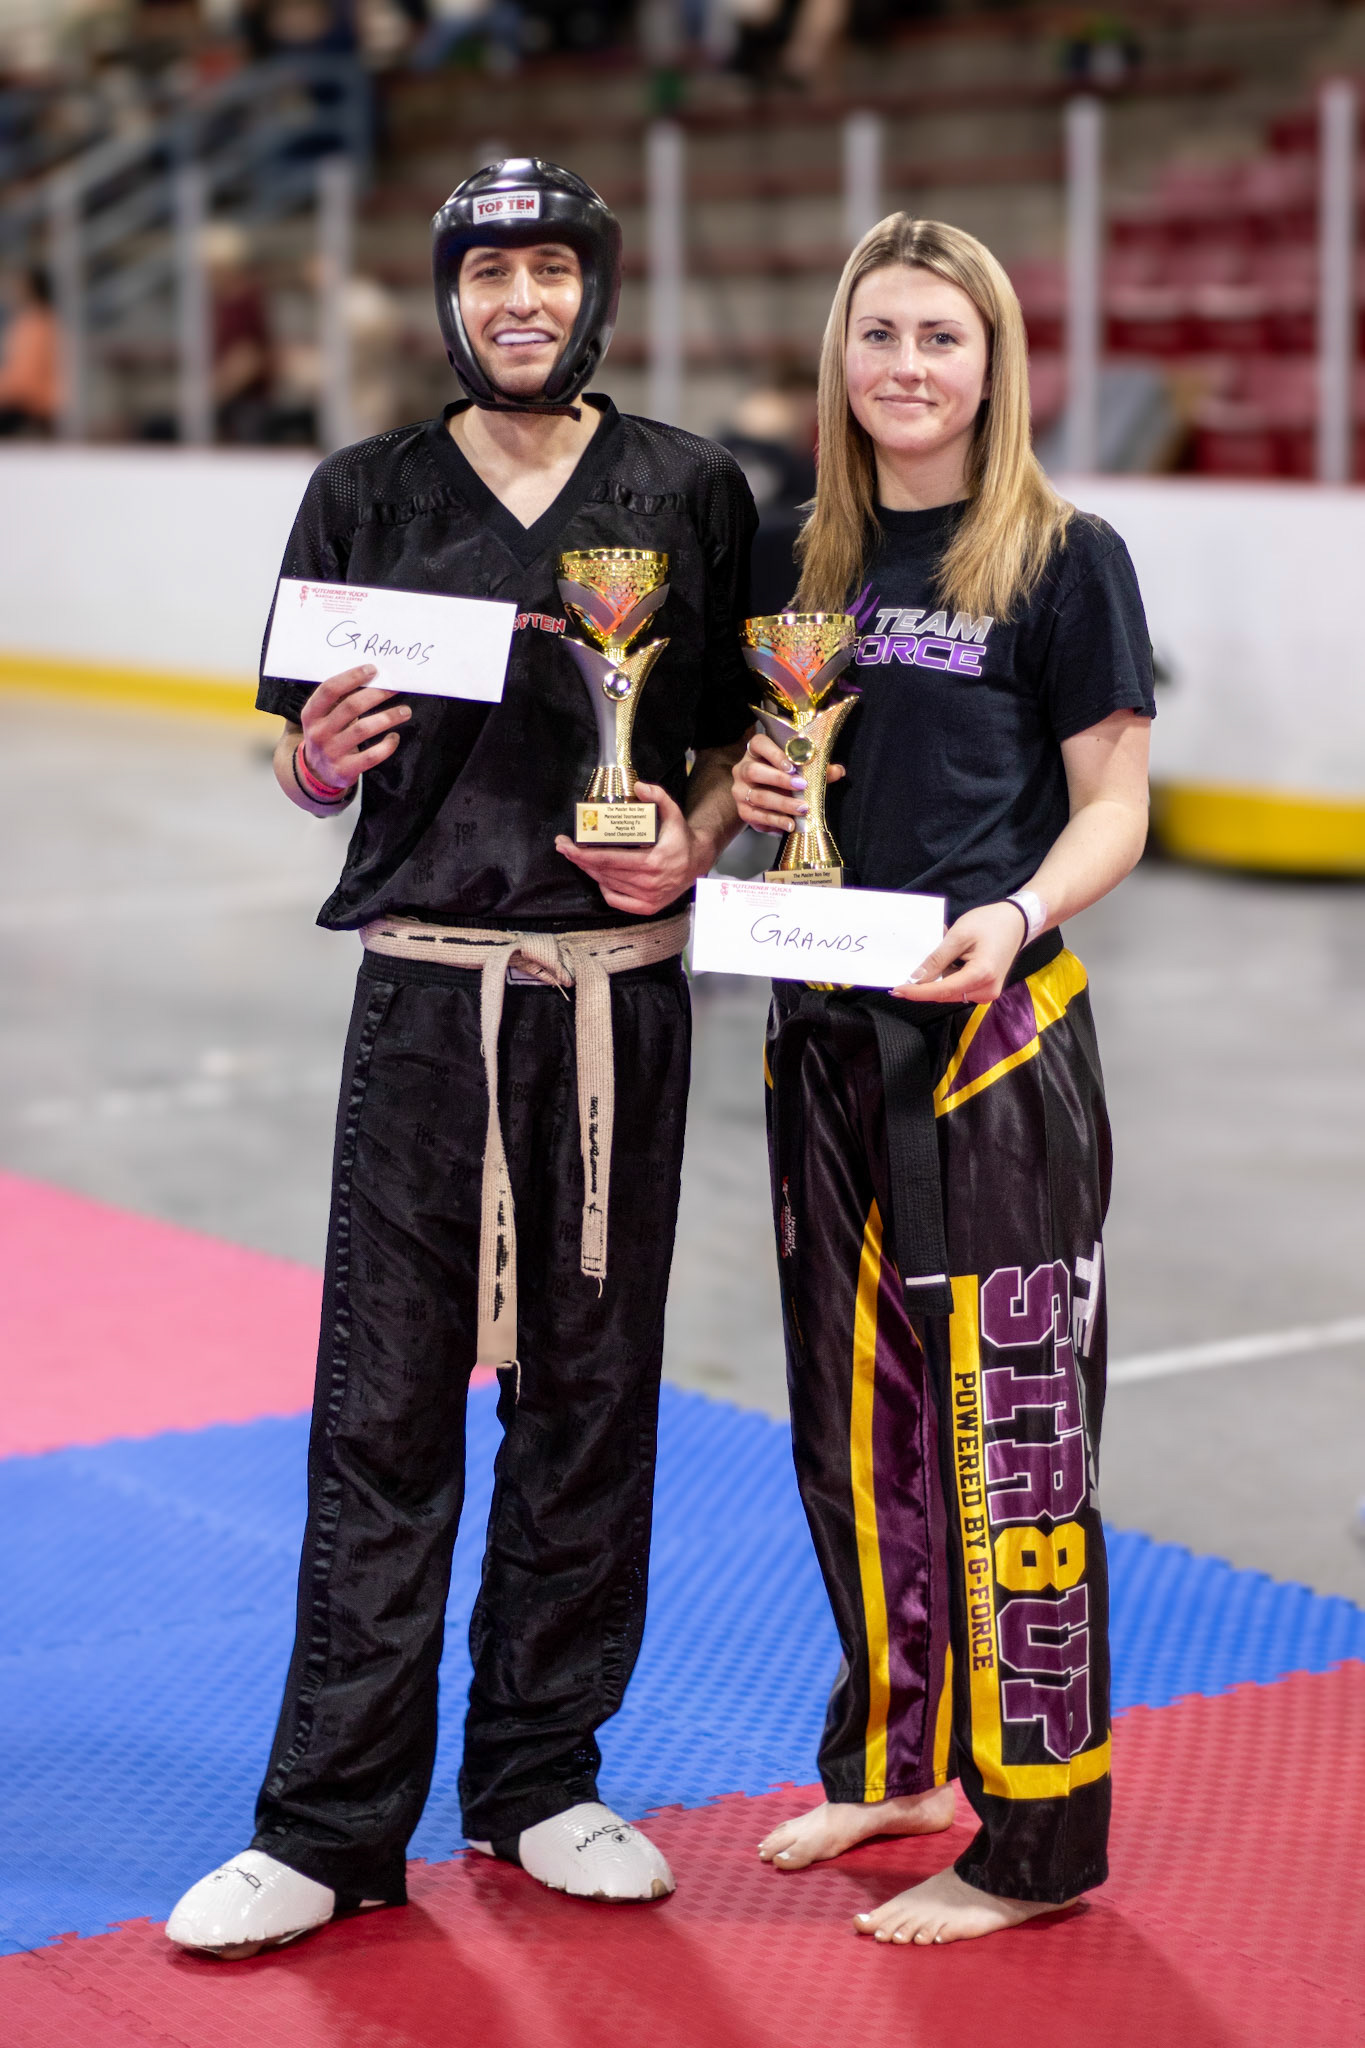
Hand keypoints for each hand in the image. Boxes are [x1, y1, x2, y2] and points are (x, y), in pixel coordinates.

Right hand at [299, 663, 411, 790]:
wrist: (318, 772)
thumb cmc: (328, 734)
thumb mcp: (322, 717)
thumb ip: (339, 699)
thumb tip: (372, 677)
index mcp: (311, 713)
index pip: (329, 689)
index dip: (352, 677)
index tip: (373, 669)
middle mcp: (319, 732)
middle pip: (351, 707)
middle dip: (377, 695)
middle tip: (395, 689)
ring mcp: (331, 752)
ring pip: (363, 730)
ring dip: (388, 718)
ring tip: (405, 711)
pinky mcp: (344, 770)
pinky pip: (371, 756)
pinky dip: (386, 746)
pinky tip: (394, 737)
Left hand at [555, 782, 713, 915]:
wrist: (698, 862)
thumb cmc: (681, 838)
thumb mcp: (674, 813)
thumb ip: (658, 797)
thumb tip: (638, 786)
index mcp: (653, 862)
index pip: (610, 859)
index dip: (584, 854)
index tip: (567, 845)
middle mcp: (649, 883)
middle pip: (604, 872)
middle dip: (580, 860)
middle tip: (563, 848)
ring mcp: (648, 898)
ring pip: (607, 885)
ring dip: (589, 872)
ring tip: (578, 858)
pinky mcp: (648, 907)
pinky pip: (616, 900)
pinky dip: (604, 888)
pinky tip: (599, 876)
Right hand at [732, 730, 844, 834]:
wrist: (764, 798)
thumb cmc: (783, 777)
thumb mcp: (799, 770)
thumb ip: (817, 769)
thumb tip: (838, 771)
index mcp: (757, 751)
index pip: (759, 744)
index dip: (774, 753)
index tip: (792, 765)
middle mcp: (743, 769)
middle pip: (755, 771)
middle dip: (780, 780)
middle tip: (802, 786)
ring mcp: (740, 790)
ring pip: (758, 796)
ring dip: (782, 804)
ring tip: (802, 809)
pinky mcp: (743, 810)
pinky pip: (757, 816)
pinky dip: (775, 821)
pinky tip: (790, 824)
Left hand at [890, 902, 1027, 1005]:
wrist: (1017, 922)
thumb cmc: (990, 923)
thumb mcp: (959, 935)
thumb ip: (937, 958)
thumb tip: (916, 978)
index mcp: (981, 975)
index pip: (941, 991)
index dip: (916, 992)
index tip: (895, 990)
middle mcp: (986, 991)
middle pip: (945, 994)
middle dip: (925, 984)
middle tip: (908, 967)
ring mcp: (987, 993)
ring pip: (950, 992)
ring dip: (937, 977)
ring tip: (937, 952)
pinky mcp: (985, 990)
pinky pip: (958, 988)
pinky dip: (947, 975)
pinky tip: (948, 957)